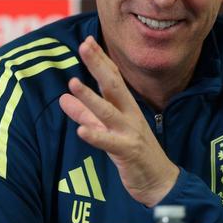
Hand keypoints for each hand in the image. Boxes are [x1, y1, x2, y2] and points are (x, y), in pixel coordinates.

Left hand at [58, 36, 179, 206]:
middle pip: (113, 85)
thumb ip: (86, 114)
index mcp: (126, 107)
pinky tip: (81, 131)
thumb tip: (63, 98)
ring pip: (108, 111)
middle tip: (84, 46)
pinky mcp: (128, 151)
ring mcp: (130, 132)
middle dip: (98, 65)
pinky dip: (96, 136)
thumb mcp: (107, 129)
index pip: (113, 77)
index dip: (100, 59)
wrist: (160, 181)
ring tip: (73, 83)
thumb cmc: (133, 152)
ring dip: (90, 97)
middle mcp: (129, 114)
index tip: (87, 41)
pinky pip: (110, 143)